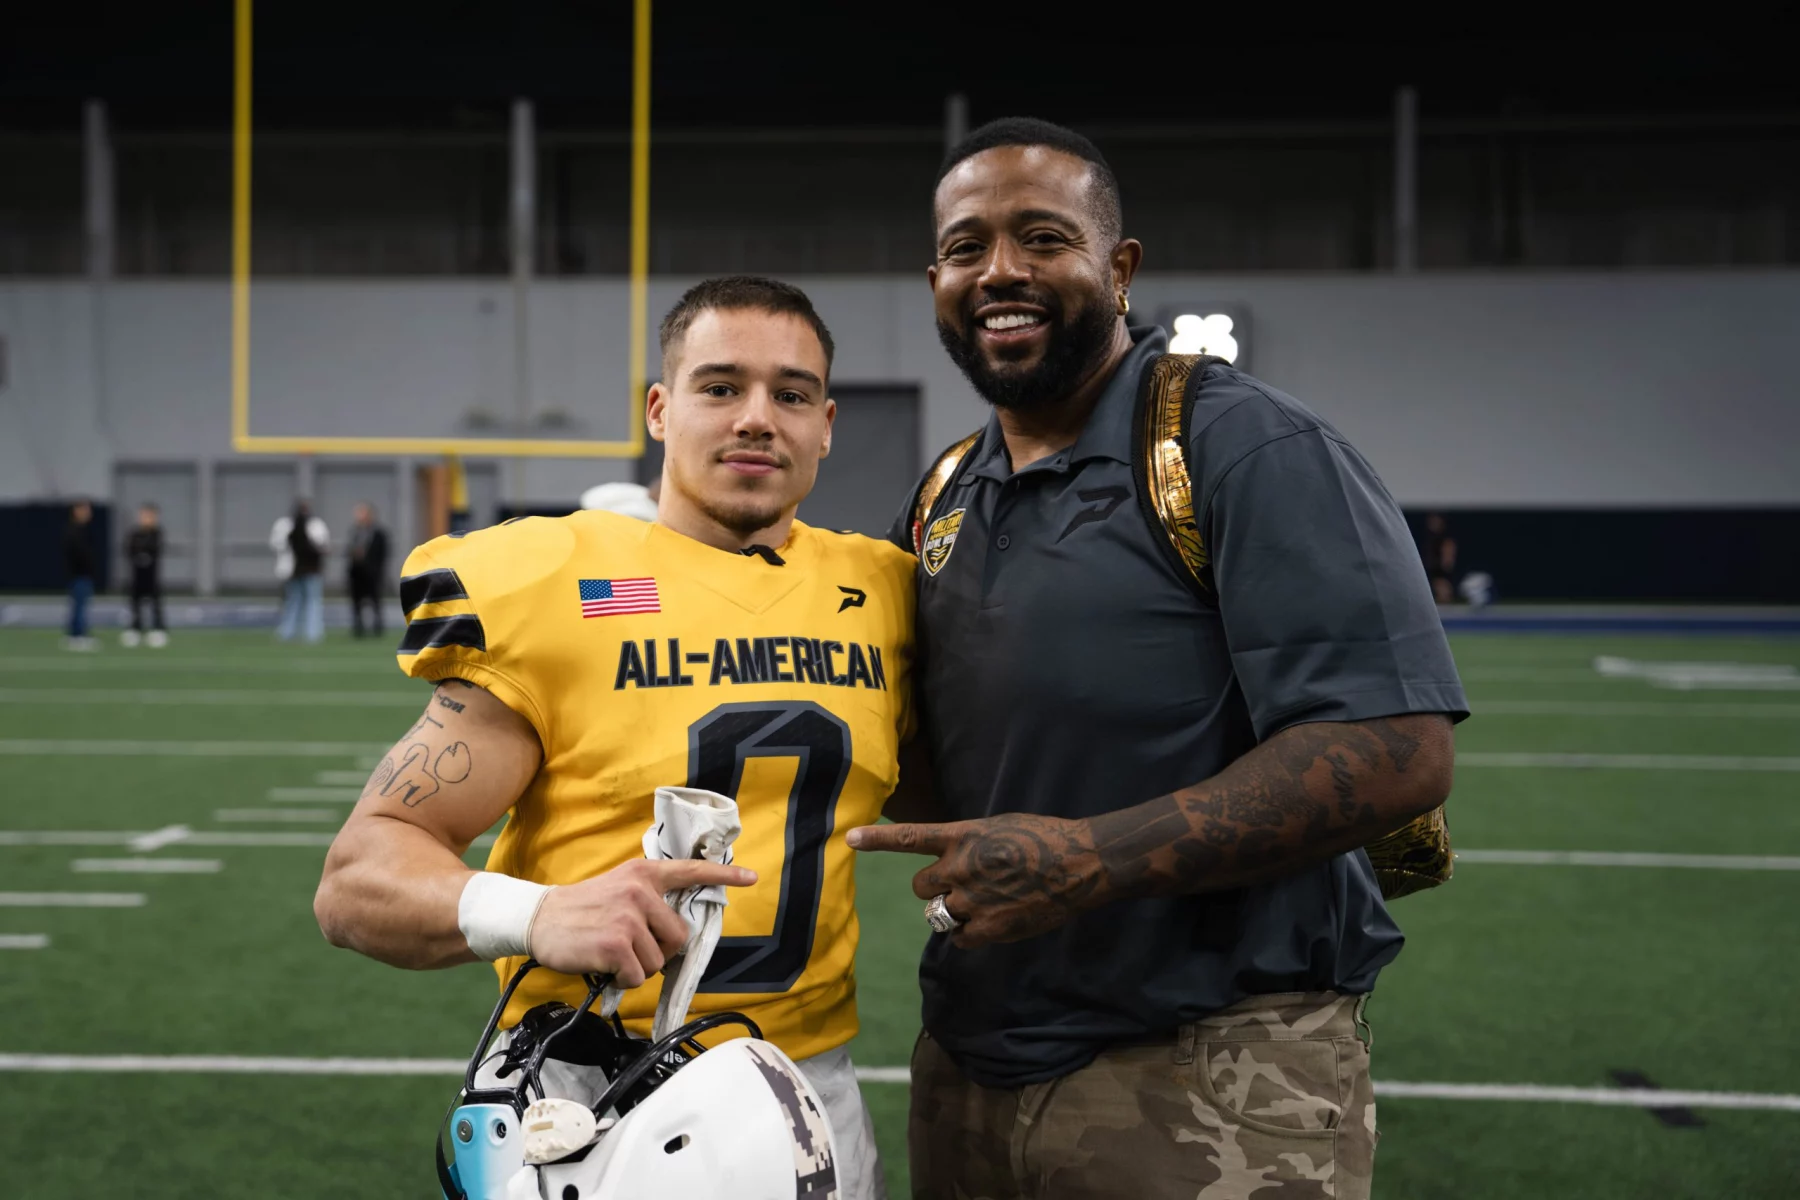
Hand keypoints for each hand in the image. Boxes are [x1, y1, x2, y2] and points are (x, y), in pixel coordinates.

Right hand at [527, 858, 755, 985]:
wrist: (539, 919)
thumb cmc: (581, 910)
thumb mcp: (618, 889)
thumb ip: (648, 899)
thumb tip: (677, 932)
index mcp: (643, 874)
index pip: (690, 871)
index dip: (723, 875)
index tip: (751, 877)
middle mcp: (640, 892)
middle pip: (679, 937)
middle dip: (660, 951)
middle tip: (632, 948)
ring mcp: (629, 918)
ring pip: (659, 961)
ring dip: (638, 967)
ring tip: (612, 953)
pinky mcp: (617, 944)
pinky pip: (639, 976)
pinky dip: (623, 980)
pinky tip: (604, 965)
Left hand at [847, 815, 1099, 947]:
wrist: (1081, 863)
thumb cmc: (1045, 838)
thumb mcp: (1000, 828)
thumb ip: (971, 844)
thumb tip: (955, 862)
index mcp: (964, 837)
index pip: (910, 838)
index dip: (877, 840)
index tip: (849, 837)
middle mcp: (961, 867)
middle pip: (920, 887)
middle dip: (935, 889)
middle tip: (962, 887)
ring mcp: (973, 899)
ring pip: (938, 914)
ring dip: (952, 913)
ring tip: (982, 904)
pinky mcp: (989, 926)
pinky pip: (959, 939)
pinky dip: (969, 935)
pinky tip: (990, 923)